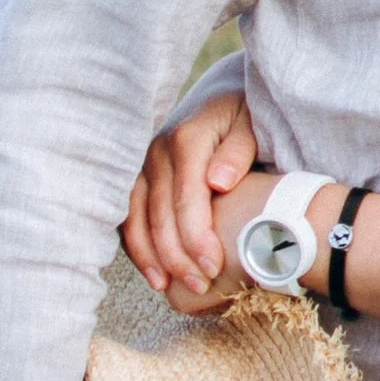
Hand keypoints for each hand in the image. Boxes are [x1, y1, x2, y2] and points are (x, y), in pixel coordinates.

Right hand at [124, 85, 262, 297]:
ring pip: (135, 218)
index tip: (213, 266)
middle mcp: (157, 152)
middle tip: (201, 285)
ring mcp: (143, 166)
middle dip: (177, 255)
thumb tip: (218, 181)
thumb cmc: (245, 113)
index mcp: (186, 139)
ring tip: (168, 287)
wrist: (222, 93)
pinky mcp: (138, 178)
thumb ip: (237, 151)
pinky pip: (128, 217)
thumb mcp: (251, 123)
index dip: (196, 236)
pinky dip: (137, 246)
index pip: (186, 197)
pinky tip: (153, 273)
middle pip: (159, 213)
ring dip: (150, 256)